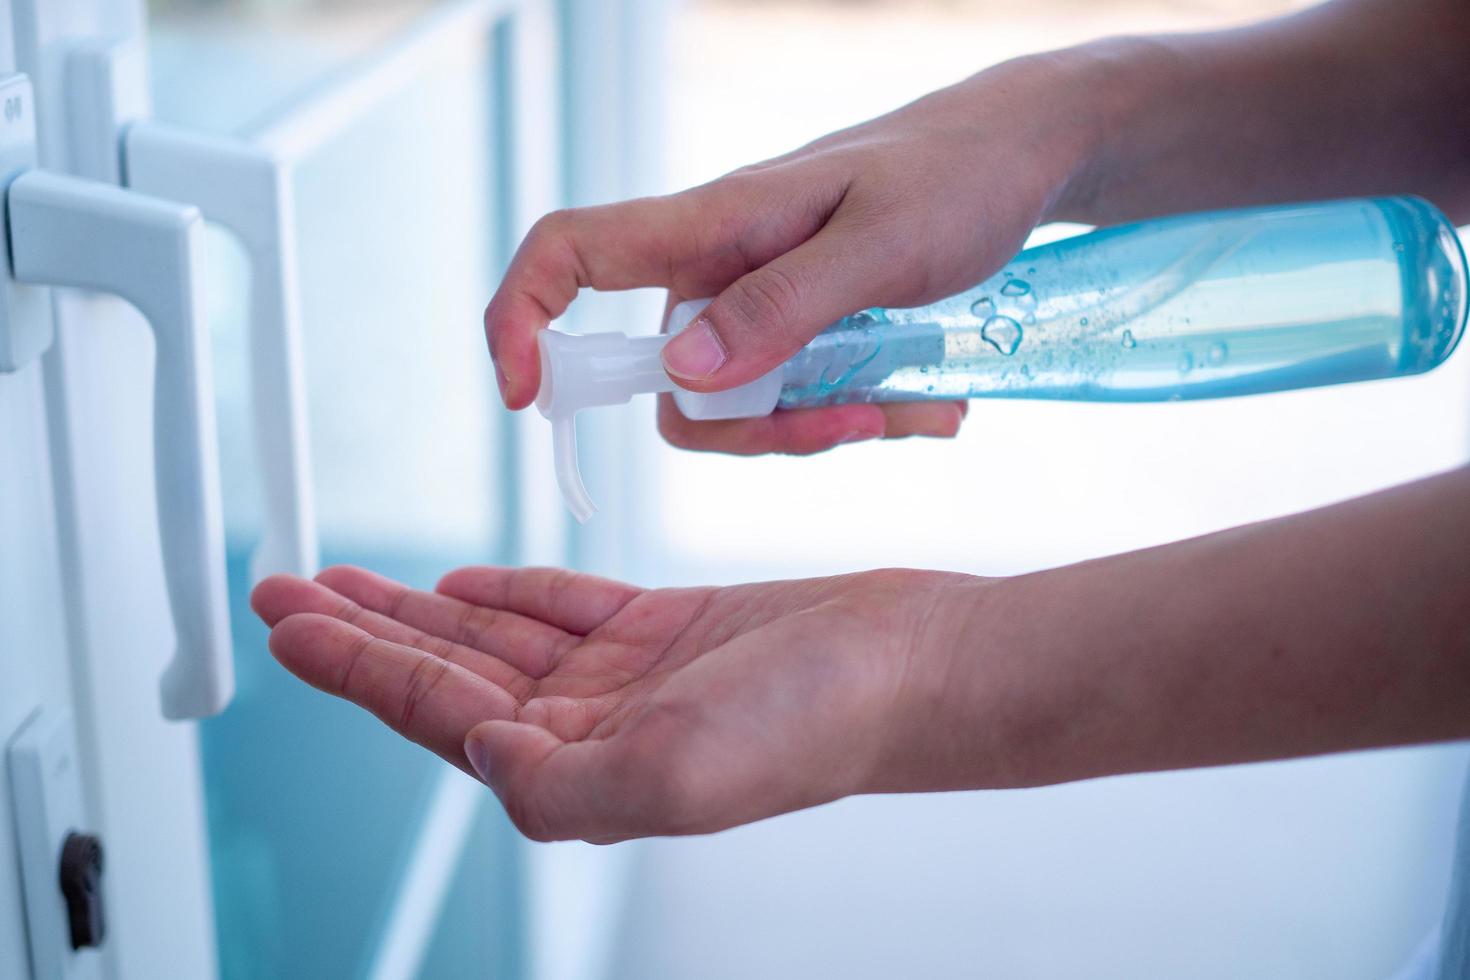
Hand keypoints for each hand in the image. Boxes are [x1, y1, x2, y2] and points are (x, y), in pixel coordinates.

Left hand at [251, 564, 978, 841]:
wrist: (918, 665)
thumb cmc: (824, 724)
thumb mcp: (677, 772)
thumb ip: (560, 784)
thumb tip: (478, 751)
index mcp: (583, 771)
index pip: (437, 714)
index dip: (355, 668)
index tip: (293, 625)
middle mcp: (595, 729)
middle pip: (447, 675)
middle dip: (361, 631)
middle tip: (287, 590)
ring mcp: (631, 678)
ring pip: (494, 639)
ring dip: (419, 607)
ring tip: (351, 578)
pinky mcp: (670, 631)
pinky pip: (566, 608)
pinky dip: (510, 593)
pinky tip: (466, 583)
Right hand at [485, 51, 1097, 454]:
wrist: (1020, 157)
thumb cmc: (956, 175)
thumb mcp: (884, 245)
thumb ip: (784, 305)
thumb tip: (679, 375)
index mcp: (714, 224)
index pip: (571, 252)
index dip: (523, 318)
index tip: (528, 397)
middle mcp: (720, 267)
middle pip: (670, 382)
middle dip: (756, 430)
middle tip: (858, 422)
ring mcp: (760, 302)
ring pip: (738, 407)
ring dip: (820, 428)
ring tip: (920, 407)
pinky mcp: (802, 327)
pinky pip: (795, 399)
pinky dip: (852, 414)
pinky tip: (928, 402)